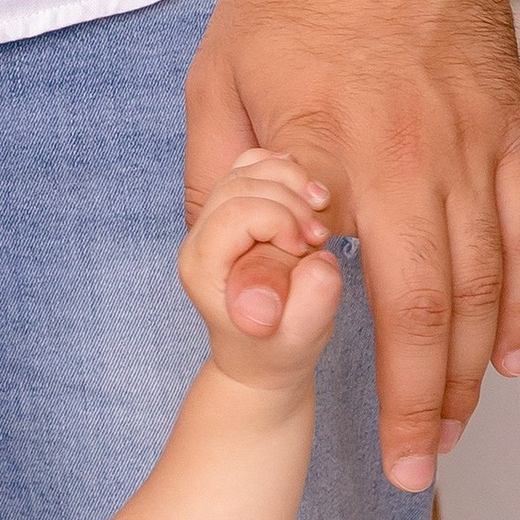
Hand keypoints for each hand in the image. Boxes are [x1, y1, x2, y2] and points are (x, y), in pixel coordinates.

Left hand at [179, 152, 343, 396]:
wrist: (264, 353)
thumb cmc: (278, 348)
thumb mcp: (302, 339)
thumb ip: (311, 305)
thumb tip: (317, 263)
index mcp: (203, 267)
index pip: (236, 213)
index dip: (280, 219)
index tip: (307, 248)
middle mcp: (200, 239)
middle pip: (241, 184)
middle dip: (290, 201)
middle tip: (320, 237)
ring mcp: (214, 220)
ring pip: (247, 168)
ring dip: (292, 180)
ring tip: (320, 210)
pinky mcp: (234, 209)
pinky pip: (253, 166)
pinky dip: (283, 170)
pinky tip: (308, 190)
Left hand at [187, 0, 519, 491]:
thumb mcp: (216, 82)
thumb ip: (219, 189)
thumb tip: (225, 275)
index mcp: (329, 149)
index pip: (335, 280)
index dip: (340, 364)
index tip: (328, 422)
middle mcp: (412, 156)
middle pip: (429, 308)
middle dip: (419, 404)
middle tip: (408, 469)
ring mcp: (472, 144)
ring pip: (487, 283)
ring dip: (469, 370)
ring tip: (449, 431)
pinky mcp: (511, 128)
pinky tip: (509, 354)